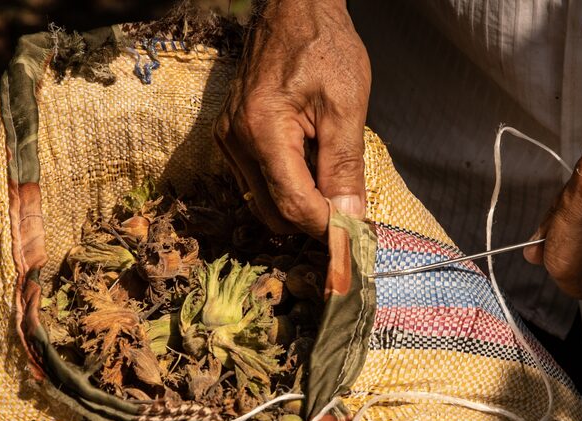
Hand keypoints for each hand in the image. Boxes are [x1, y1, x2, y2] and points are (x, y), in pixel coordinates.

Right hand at [214, 0, 370, 237]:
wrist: (294, 11)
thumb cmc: (323, 46)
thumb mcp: (346, 105)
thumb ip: (345, 165)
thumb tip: (350, 217)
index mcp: (262, 130)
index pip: (292, 203)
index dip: (325, 226)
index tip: (354, 237)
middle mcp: (235, 140)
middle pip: (272, 212)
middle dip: (311, 222)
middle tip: (349, 218)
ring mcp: (228, 140)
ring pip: (262, 201)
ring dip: (298, 206)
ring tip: (333, 190)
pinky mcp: (230, 139)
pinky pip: (256, 182)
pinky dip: (285, 188)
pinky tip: (311, 170)